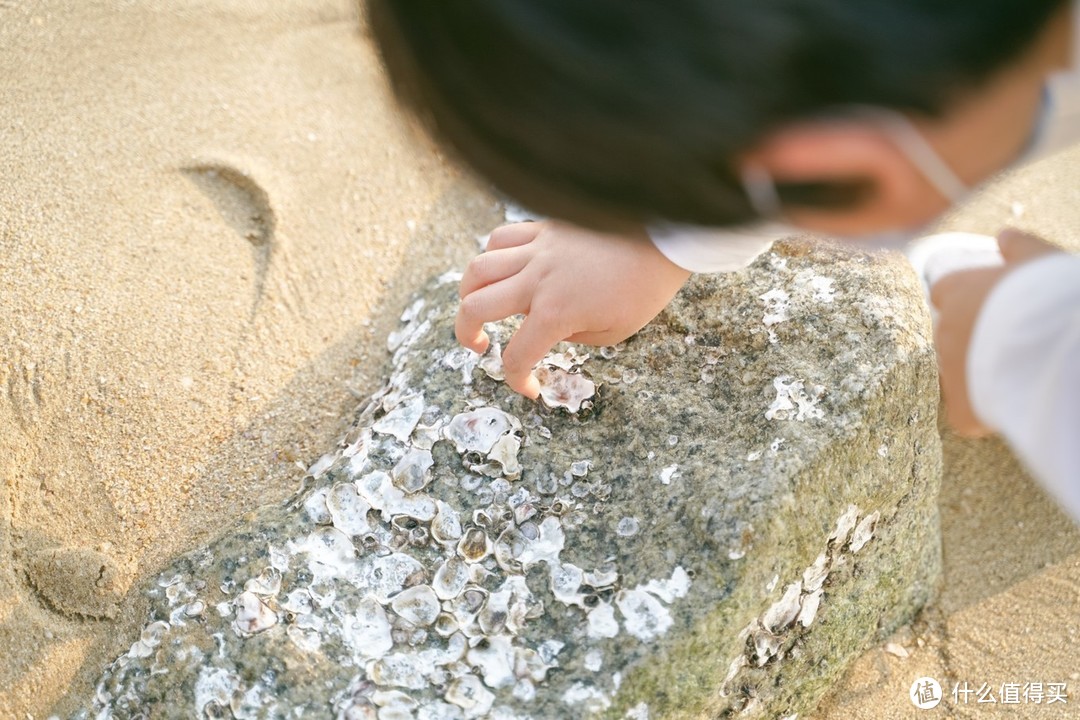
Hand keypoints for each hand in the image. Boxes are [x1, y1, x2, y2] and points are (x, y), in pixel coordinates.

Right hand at [456, 221, 691, 396]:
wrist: (663, 240)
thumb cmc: (645, 289)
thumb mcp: (613, 333)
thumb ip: (573, 337)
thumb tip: (550, 331)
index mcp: (555, 314)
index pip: (516, 356)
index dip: (516, 380)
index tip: (529, 388)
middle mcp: (537, 281)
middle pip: (474, 307)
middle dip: (465, 334)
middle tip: (478, 346)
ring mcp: (537, 251)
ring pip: (478, 269)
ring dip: (469, 294)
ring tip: (478, 305)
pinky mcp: (544, 230)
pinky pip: (502, 238)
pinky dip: (492, 255)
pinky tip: (503, 268)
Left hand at [931, 228, 1061, 435]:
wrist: (1060, 347)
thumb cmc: (1052, 296)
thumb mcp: (1043, 261)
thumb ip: (1020, 247)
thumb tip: (1004, 235)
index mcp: (956, 291)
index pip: (945, 293)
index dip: (969, 303)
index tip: (997, 312)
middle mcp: (944, 329)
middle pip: (951, 337)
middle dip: (976, 342)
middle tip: (1017, 347)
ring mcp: (949, 370)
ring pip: (958, 375)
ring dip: (981, 376)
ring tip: (1022, 374)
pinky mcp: (961, 410)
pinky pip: (967, 416)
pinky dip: (986, 415)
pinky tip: (1015, 406)